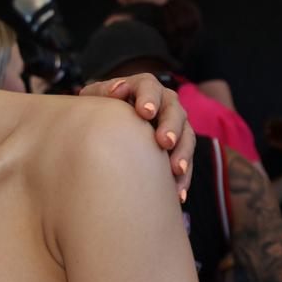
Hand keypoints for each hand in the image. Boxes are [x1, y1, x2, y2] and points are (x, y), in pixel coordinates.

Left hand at [80, 74, 195, 199]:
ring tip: (176, 169)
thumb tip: (117, 90)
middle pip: (174, 110)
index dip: (148, 98)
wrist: (107, 128)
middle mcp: (164, 103)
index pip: (149, 87)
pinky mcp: (179, 147)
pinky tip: (178, 194)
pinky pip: (185, 161)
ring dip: (183, 153)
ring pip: (186, 136)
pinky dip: (183, 178)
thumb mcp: (95, 98)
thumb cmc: (100, 109)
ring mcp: (175, 125)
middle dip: (171, 126)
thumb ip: (102, 92)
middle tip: (164, 141)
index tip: (144, 112)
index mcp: (143, 87)